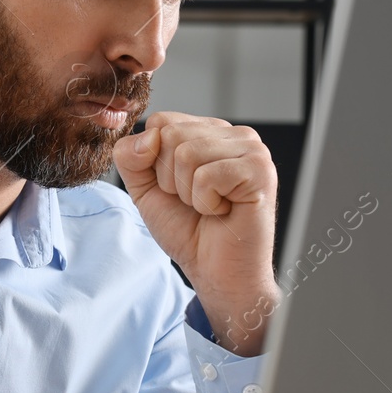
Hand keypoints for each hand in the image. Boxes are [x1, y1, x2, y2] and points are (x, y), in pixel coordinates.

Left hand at [112, 112, 279, 354]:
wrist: (216, 271)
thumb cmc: (188, 229)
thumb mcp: (145, 189)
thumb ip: (131, 157)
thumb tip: (149, 136)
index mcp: (209, 131)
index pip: (160, 121)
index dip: (154, 162)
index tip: (178, 188)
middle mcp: (234, 134)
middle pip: (171, 135)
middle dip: (170, 179)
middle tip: (195, 201)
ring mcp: (251, 149)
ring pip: (187, 153)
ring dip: (188, 193)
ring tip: (210, 206)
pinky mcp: (259, 171)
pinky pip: (207, 175)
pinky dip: (206, 202)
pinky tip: (224, 211)